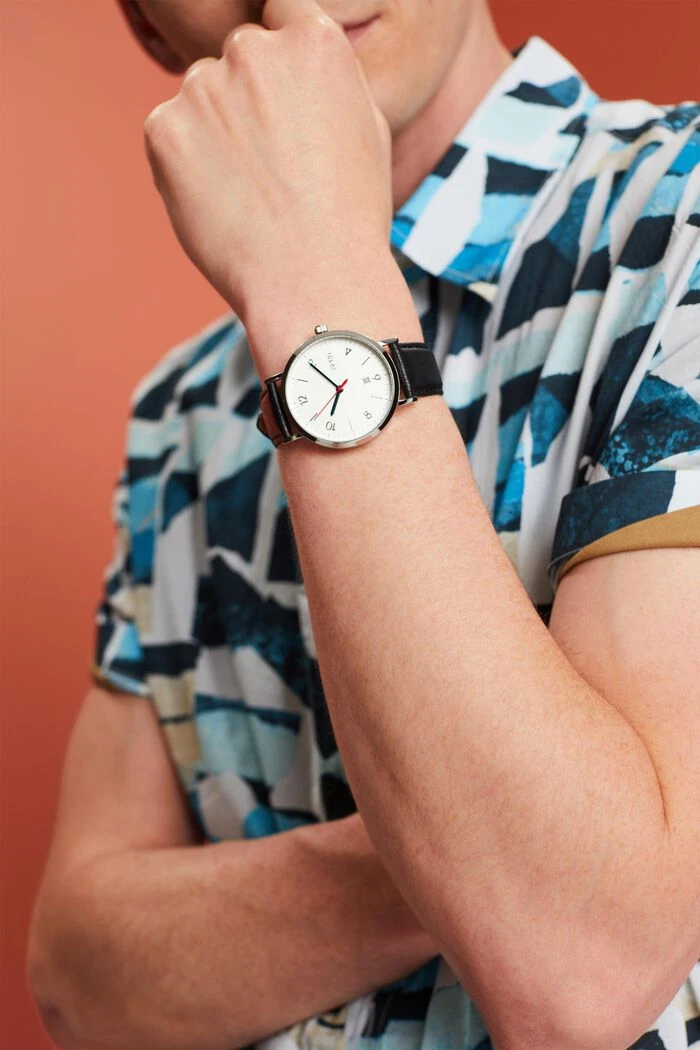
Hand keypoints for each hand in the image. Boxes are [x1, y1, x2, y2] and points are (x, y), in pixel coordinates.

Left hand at [142, 0, 393, 332]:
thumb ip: (328, 82)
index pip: (285, 16)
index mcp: (314, 41)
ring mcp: (203, 87)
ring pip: (202, 98)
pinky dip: (185, 165)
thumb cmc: (350, 218)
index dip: (285, 66)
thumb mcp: (367, 131)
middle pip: (240, 57)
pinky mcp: (163, 129)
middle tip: (272, 167)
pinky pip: (169, 135)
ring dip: (215, 132)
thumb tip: (297, 64)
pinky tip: (221, 204)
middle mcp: (255, 49)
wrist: (312, 280)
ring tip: (250, 194)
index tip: (288, 106)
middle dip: (249, 100)